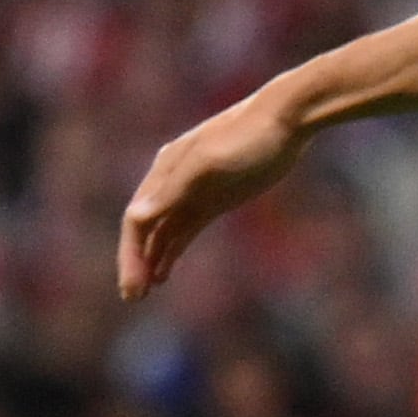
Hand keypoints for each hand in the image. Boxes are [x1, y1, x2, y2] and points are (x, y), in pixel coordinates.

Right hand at [115, 90, 307, 300]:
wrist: (286, 120)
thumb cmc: (247, 138)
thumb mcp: (209, 164)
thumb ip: (173, 190)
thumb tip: (135, 216)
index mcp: (165, 172)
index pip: (137, 221)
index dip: (131, 255)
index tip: (132, 285)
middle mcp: (172, 183)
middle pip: (145, 230)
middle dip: (136, 262)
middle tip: (132, 296)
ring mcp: (194, 192)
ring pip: (163, 232)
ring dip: (151, 260)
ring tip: (143, 291)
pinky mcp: (215, 199)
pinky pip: (185, 229)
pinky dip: (172, 250)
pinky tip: (164, 272)